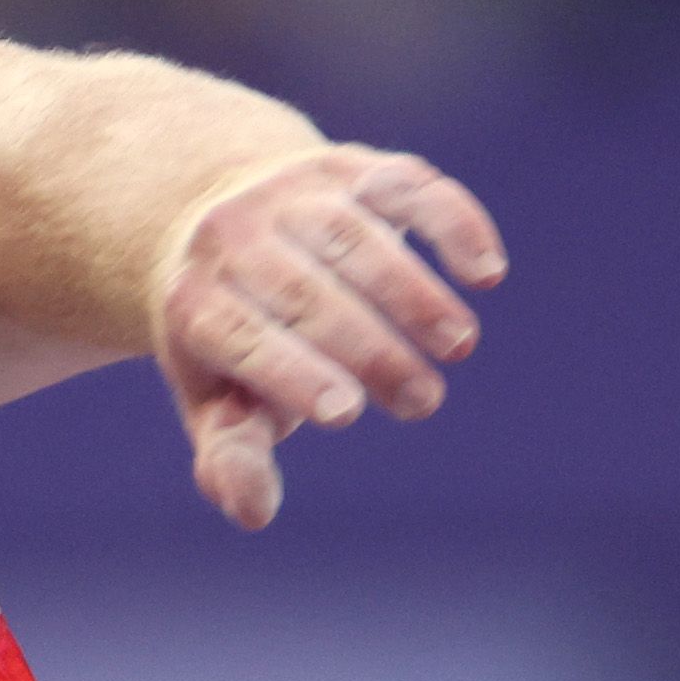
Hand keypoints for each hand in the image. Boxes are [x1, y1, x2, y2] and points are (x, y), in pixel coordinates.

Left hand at [150, 145, 506, 529]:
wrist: (215, 224)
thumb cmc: (229, 340)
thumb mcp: (216, 398)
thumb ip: (232, 451)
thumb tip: (254, 512)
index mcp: (192, 303)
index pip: (241, 337)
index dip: (291, 373)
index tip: (347, 412)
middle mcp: (233, 236)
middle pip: (303, 293)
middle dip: (368, 348)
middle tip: (421, 403)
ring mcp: (293, 193)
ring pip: (356, 239)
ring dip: (413, 294)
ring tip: (455, 348)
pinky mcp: (351, 168)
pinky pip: (406, 187)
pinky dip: (451, 223)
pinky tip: (487, 273)